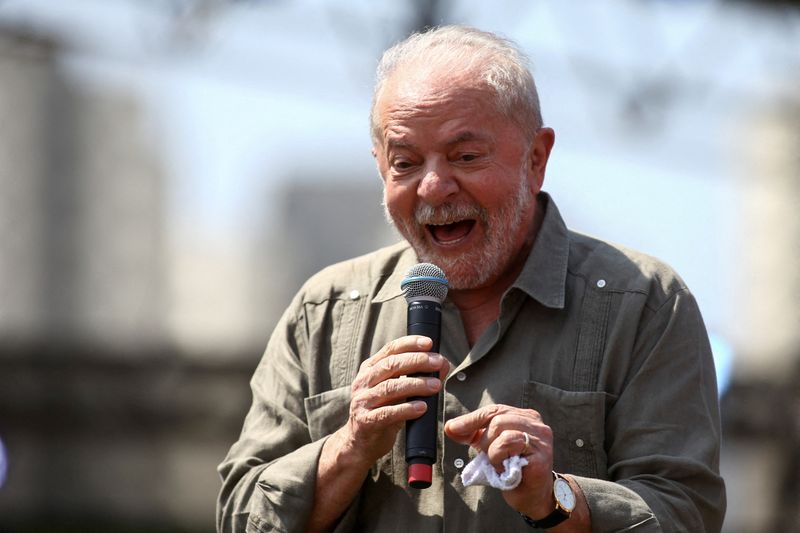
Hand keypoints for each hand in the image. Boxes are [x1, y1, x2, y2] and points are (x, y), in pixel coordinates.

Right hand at [338, 335, 448, 468]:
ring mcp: (362, 402)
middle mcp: (363, 382)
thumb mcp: (398, 392)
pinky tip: (422, 407)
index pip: (390, 350)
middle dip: (417, 361)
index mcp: (370, 370)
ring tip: (436, 386)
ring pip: (390, 388)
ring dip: (416, 385)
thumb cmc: (382, 412)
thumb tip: (443, 364)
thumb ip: (416, 377)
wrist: (360, 443)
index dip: (410, 344)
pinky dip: (406, 409)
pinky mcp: (366, 422)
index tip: (429, 343)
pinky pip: (387, 413)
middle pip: (391, 365)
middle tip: (437, 363)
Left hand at [444, 404, 555, 518]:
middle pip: (497, 418)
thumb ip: (472, 435)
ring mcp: (540, 438)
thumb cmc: (512, 471)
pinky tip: (505, 468)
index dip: (472, 418)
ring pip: (501, 429)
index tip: (453, 428)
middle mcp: (536, 423)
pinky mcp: (541, 453)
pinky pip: (509, 443)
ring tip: (499, 464)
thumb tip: (450, 427)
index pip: (494, 410)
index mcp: (524, 417)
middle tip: (487, 457)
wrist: (532, 498)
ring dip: (492, 450)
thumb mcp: (489, 448)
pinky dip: (499, 456)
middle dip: (484, 439)